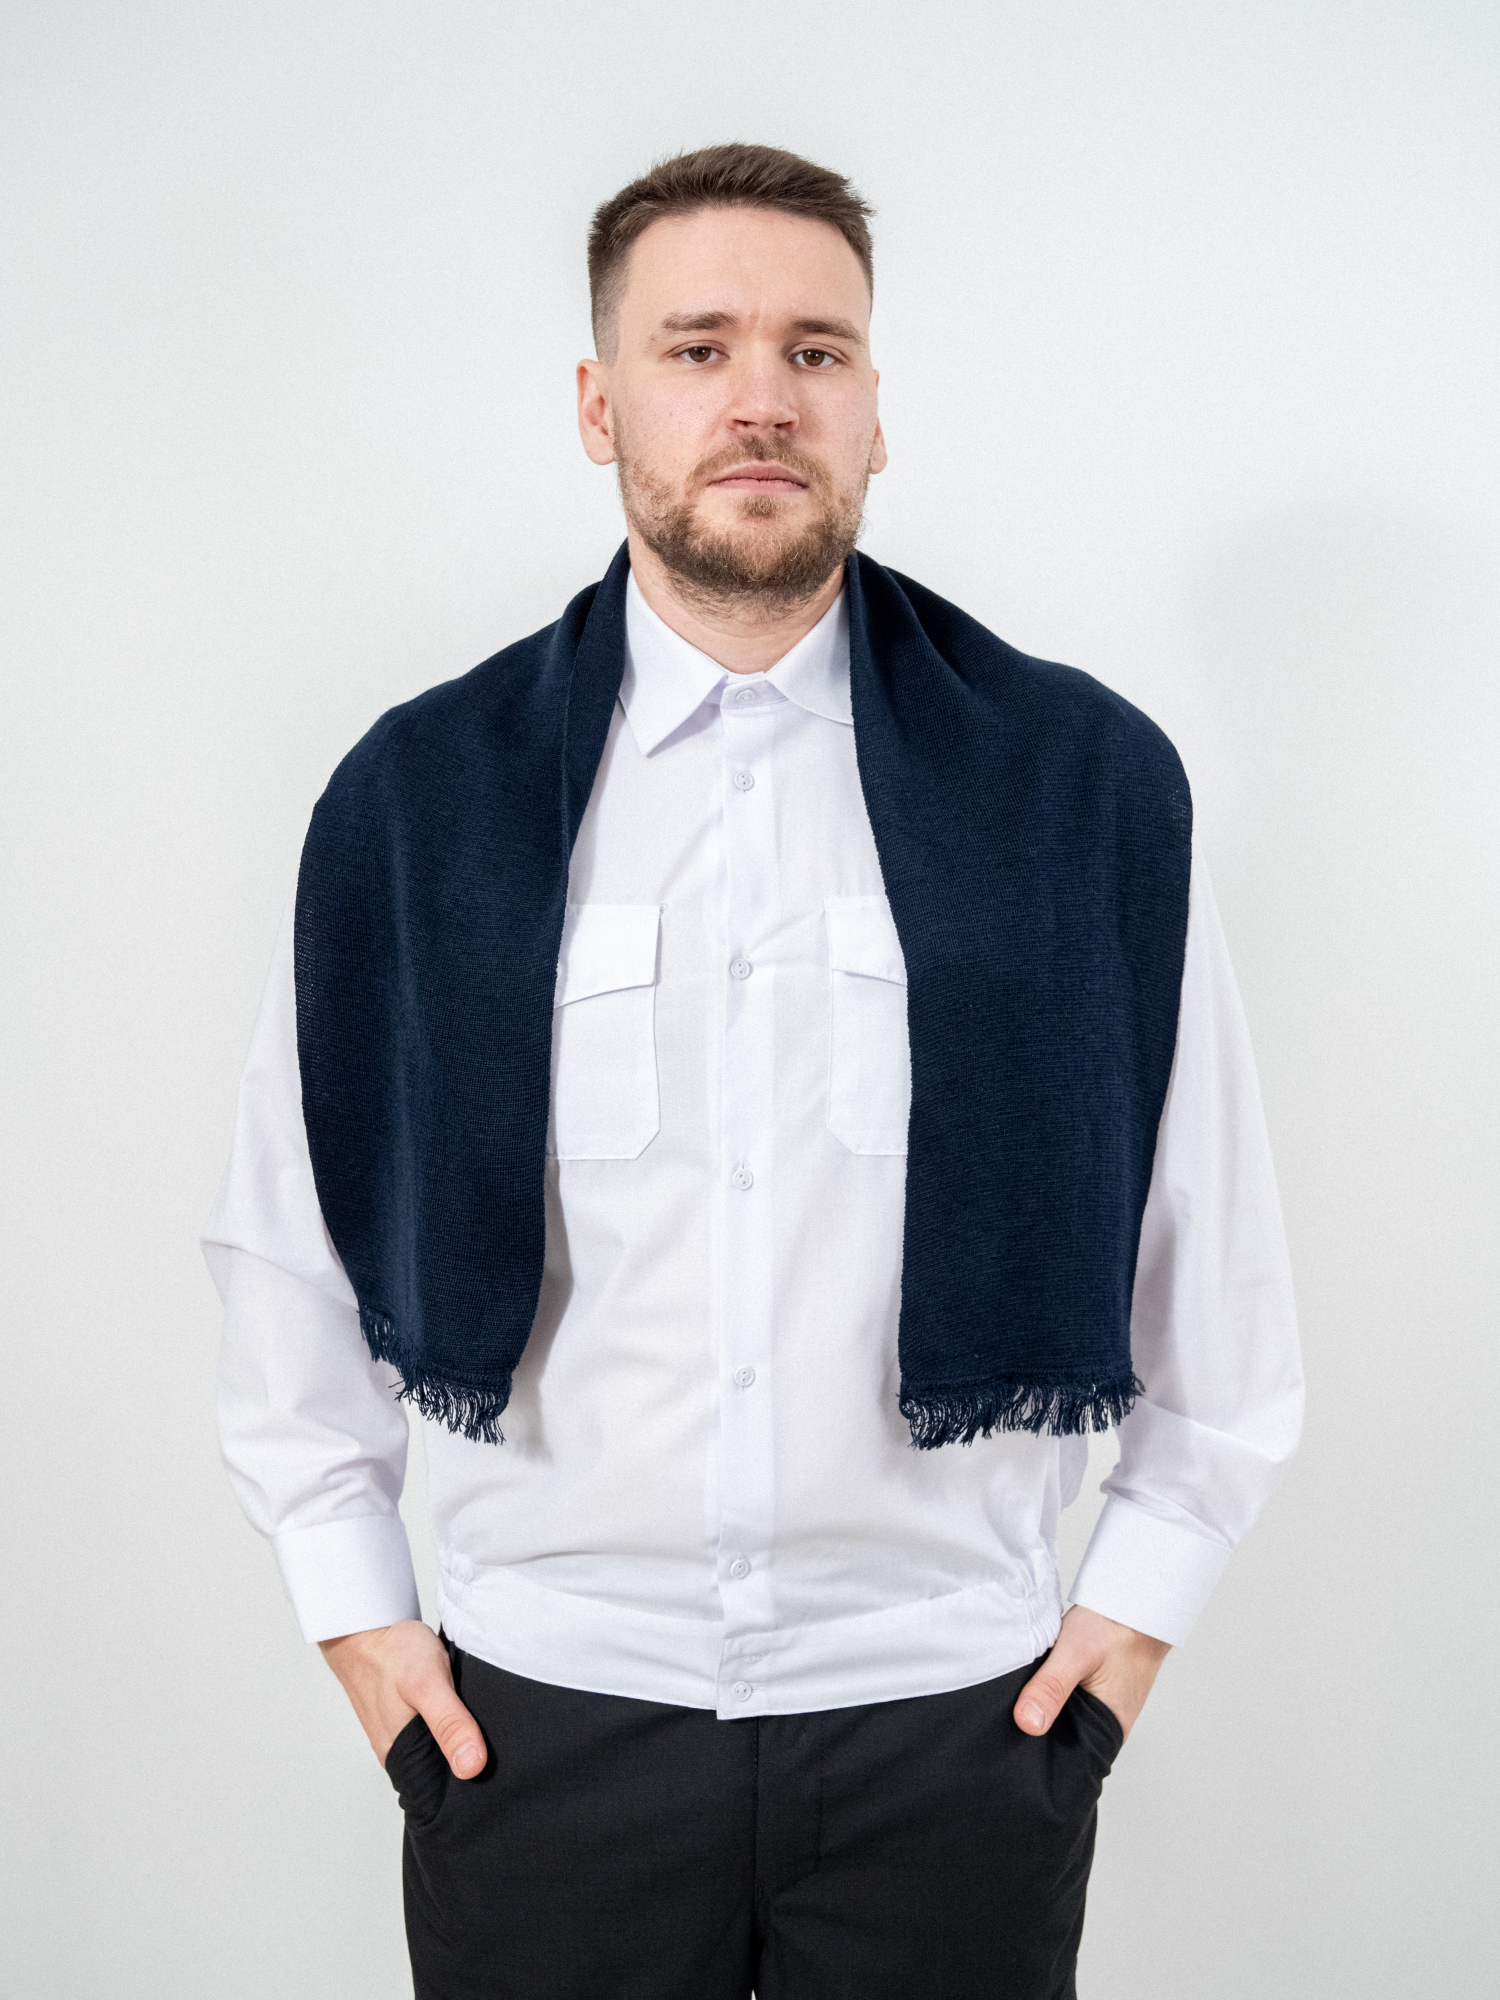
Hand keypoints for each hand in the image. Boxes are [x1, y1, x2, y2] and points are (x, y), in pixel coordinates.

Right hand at [318, 1619, 487, 1777]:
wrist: (365, 1630)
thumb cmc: (391, 1654)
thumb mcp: (426, 1683)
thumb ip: (449, 1723)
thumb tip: (472, 1766)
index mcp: (402, 1759)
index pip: (442, 1795)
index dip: (471, 1790)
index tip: (501, 1776)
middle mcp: (402, 1754)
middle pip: (445, 1774)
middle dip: (473, 1765)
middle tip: (504, 1749)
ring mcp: (405, 1736)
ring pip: (443, 1752)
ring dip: (464, 1742)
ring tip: (491, 1731)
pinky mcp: (410, 1719)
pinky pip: (437, 1732)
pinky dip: (454, 1724)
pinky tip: (468, 1714)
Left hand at [1014, 1604, 1169, 1743]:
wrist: (1138, 1601)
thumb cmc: (1117, 1627)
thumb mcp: (1075, 1653)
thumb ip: (1052, 1687)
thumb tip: (1027, 1723)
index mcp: (1109, 1732)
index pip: (1067, 1761)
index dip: (1039, 1756)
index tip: (1011, 1746)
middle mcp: (1108, 1726)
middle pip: (1063, 1740)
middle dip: (1037, 1731)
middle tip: (1008, 1718)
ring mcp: (1103, 1708)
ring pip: (1065, 1718)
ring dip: (1047, 1707)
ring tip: (1021, 1698)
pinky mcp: (1097, 1691)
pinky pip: (1070, 1701)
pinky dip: (1055, 1692)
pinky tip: (1040, 1681)